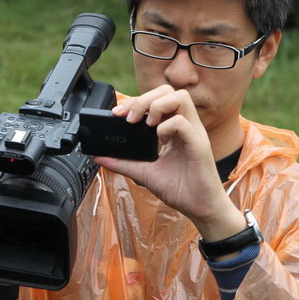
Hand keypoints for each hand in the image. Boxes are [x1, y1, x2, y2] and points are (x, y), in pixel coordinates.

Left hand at [92, 85, 242, 240]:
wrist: (199, 208)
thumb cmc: (179, 188)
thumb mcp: (143, 172)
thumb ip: (122, 163)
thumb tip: (98, 157)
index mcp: (174, 128)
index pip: (157, 98)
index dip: (136, 101)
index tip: (118, 114)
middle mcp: (186, 125)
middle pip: (169, 91)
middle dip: (144, 99)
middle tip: (130, 118)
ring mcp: (194, 132)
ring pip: (180, 98)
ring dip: (157, 106)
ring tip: (146, 125)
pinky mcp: (200, 144)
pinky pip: (182, 123)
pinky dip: (166, 127)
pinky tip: (161, 141)